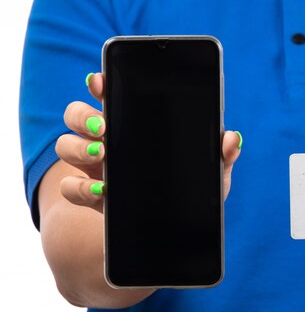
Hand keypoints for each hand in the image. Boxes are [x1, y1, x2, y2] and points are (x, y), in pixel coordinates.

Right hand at [55, 72, 241, 211]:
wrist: (176, 232)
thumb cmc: (193, 192)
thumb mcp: (213, 174)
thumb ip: (222, 155)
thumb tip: (231, 138)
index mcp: (135, 126)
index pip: (110, 96)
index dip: (100, 84)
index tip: (99, 80)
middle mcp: (108, 141)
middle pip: (76, 114)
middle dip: (82, 115)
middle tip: (103, 127)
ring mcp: (95, 169)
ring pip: (66, 145)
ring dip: (79, 148)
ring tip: (103, 156)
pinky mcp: (90, 197)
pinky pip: (69, 188)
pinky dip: (79, 188)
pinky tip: (101, 191)